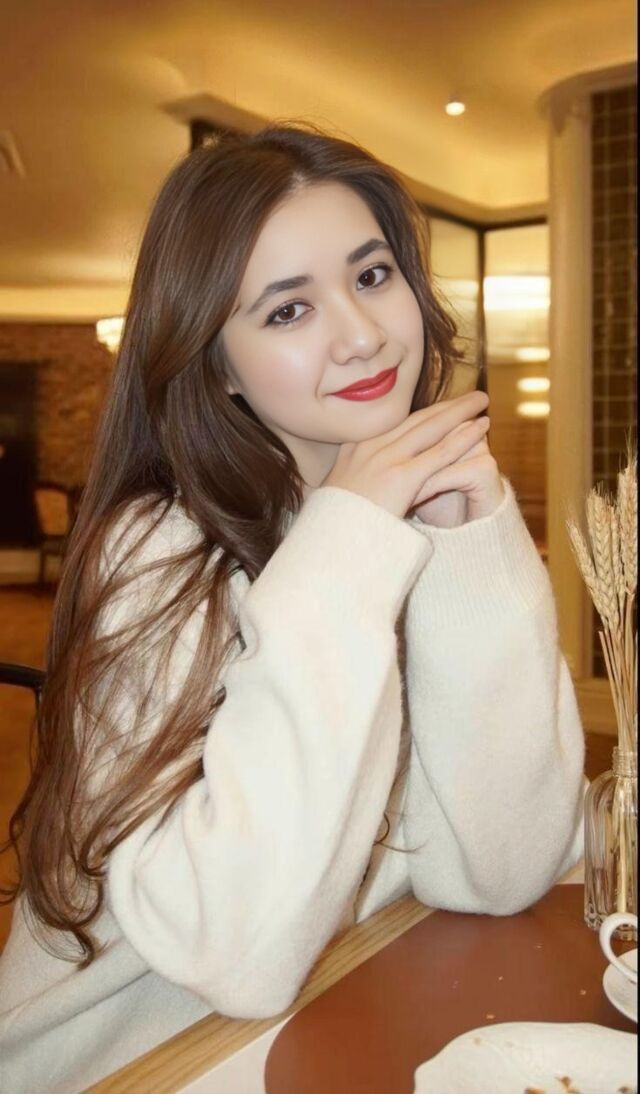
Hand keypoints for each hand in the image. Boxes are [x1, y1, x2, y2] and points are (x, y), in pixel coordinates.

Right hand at [321, 390, 492, 519]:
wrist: (327, 546)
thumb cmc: (332, 531)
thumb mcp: (338, 499)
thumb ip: (354, 486)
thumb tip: (361, 490)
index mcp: (353, 450)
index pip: (395, 426)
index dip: (423, 415)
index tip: (441, 409)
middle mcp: (368, 447)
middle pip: (415, 420)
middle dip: (444, 406)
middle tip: (468, 397)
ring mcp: (385, 460)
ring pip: (431, 428)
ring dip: (460, 412)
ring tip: (482, 401)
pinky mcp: (402, 477)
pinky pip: (440, 452)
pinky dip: (463, 437)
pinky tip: (480, 428)